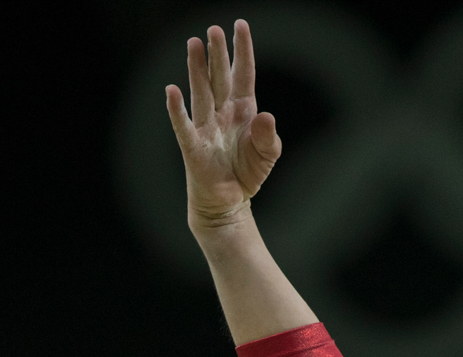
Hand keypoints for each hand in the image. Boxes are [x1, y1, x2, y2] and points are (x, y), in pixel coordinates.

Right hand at [166, 20, 279, 226]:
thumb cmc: (246, 173)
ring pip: (201, 93)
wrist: (229, 202)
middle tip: (214, 30)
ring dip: (197, 70)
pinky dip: (177, 110)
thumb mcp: (267, 155)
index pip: (243, 75)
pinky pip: (184, 126)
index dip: (242, 51)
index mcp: (243, 110)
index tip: (240, 25)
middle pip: (219, 78)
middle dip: (217, 54)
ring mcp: (206, 127)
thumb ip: (268, 136)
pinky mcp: (193, 147)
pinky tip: (172, 91)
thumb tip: (265, 116)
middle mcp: (222, 113)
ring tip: (194, 44)